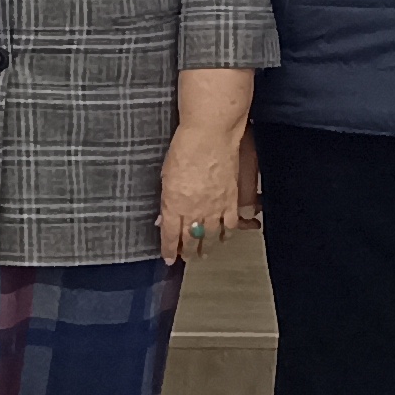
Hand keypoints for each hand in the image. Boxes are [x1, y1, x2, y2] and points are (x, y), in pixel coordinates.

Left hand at [158, 124, 249, 267]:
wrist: (210, 135)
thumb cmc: (184, 149)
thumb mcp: (166, 176)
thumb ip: (167, 199)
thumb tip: (163, 217)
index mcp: (173, 204)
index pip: (170, 235)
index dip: (169, 250)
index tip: (169, 259)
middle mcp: (194, 210)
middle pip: (191, 239)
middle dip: (188, 252)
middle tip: (187, 257)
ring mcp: (214, 207)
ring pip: (211, 237)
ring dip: (207, 248)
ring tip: (204, 254)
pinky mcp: (231, 200)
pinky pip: (230, 225)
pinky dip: (226, 234)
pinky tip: (224, 237)